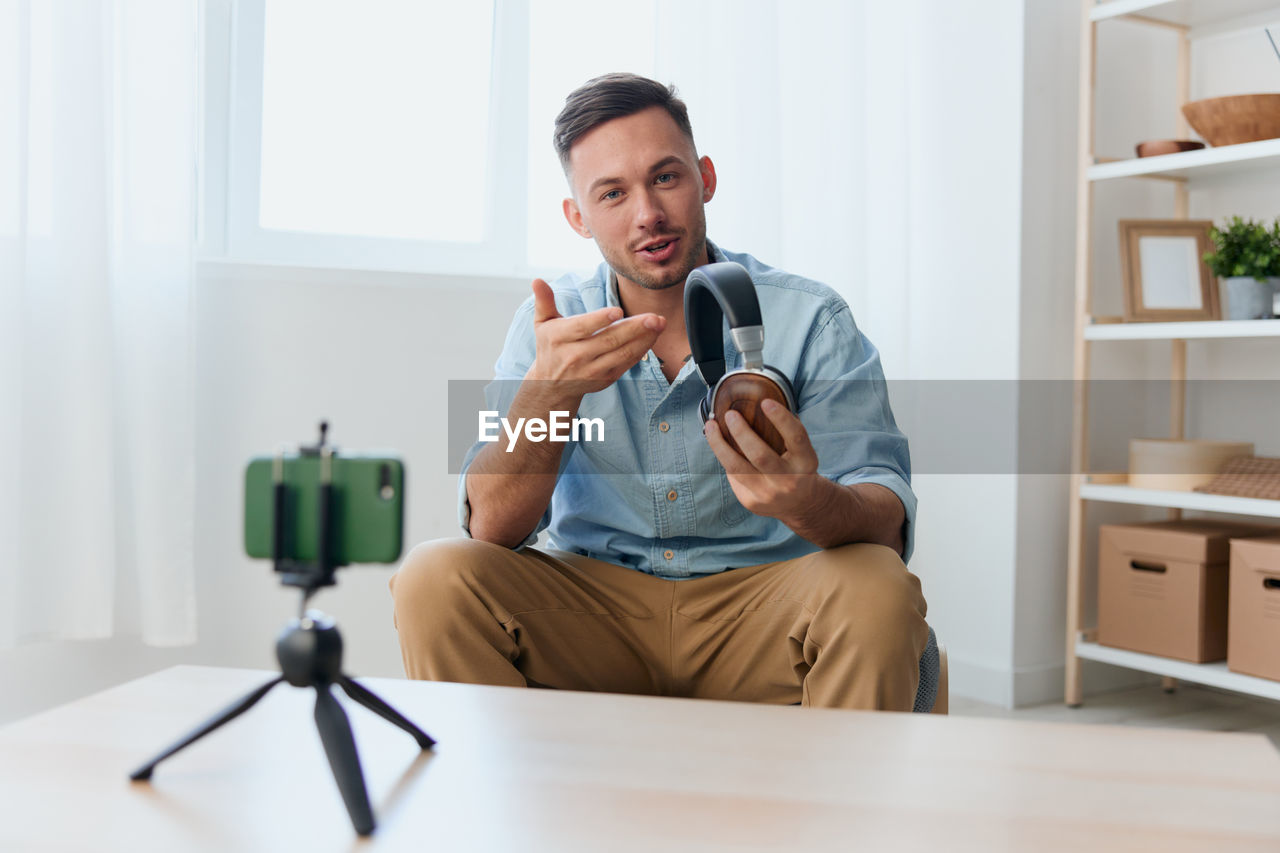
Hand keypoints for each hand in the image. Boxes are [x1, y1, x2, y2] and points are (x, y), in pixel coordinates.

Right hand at [525, 278, 664, 393]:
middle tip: (654, 317)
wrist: (551, 385)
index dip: (600, 320)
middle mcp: (575, 356)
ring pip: (621, 353)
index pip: (582, 328)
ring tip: (659, 324)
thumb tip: (537, 280)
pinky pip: (626, 364)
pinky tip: (652, 337)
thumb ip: (543, 301)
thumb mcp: (542, 323)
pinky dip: (641, 350)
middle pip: (608, 340)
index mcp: (559, 338)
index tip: (618, 311)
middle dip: (634, 328)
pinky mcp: (604, 379)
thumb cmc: (550, 346)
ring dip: (644, 339)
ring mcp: (591, 370)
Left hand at [704, 398, 822, 520]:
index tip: (765, 402)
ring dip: (719, 444)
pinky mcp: (751, 501)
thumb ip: (787, 432)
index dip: (781, 418)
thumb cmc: (796, 467)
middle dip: (741, 432)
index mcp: (806, 462)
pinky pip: (733, 475)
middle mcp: (788, 481)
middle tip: (730, 414)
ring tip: (711, 426)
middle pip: (760, 455)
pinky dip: (725, 457)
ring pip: (736, 467)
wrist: (799, 505)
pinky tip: (720, 445)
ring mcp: (768, 494)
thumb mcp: (802, 452)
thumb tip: (760, 402)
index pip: (796, 437)